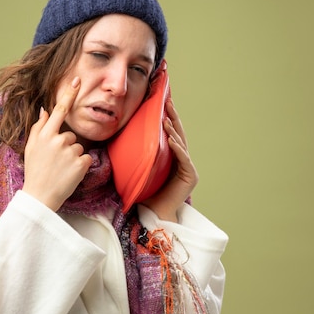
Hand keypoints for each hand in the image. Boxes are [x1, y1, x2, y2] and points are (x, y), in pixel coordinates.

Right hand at [22, 76, 92, 210]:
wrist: (40, 196)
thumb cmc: (35, 171)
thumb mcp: (32, 148)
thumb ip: (39, 127)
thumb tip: (45, 110)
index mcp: (45, 135)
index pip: (59, 110)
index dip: (69, 94)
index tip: (77, 79)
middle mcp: (58, 140)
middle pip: (71, 135)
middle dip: (66, 146)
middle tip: (54, 162)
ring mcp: (70, 152)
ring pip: (79, 147)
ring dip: (73, 157)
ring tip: (61, 169)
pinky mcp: (81, 164)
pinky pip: (86, 158)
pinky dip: (81, 166)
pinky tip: (69, 174)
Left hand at [142, 99, 198, 221]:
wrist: (153, 213)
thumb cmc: (145, 193)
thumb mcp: (141, 167)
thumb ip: (140, 153)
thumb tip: (122, 136)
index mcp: (172, 157)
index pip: (170, 133)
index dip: (167, 117)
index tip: (163, 101)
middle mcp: (182, 160)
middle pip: (178, 134)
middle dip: (173, 116)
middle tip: (168, 100)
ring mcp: (188, 168)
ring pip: (181, 143)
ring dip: (174, 129)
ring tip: (166, 117)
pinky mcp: (191, 176)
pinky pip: (183, 158)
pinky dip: (177, 147)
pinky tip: (171, 138)